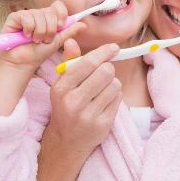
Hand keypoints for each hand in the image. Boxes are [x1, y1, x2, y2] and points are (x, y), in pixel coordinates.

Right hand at [0, 1, 83, 71]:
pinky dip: (28, 30)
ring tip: (35, 40)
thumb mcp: (57, 42)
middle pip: (50, 11)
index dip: (61, 13)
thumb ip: (69, 32)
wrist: (24, 62)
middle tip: (44, 40)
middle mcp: (38, 14)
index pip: (58, 5)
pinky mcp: (15, 17)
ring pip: (39, 15)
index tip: (60, 26)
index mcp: (49, 18)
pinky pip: (27, 18)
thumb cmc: (39, 53)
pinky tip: (25, 36)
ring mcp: (26, 14)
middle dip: (50, 29)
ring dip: (39, 32)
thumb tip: (83, 25)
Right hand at [37, 41, 121, 180]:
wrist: (67, 140)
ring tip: (101, 90)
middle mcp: (73, 102)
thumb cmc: (65, 106)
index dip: (103, 52)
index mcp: (61, 89)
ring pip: (114, 85)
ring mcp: (88, 115)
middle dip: (108, 68)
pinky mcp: (103, 125)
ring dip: (112, 83)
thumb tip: (72, 40)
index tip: (114, 47)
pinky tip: (104, 101)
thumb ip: (69, 62)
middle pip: (105, 72)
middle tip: (103, 73)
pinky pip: (118, 99)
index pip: (88, 64)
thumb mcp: (62, 85)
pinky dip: (115, 96)